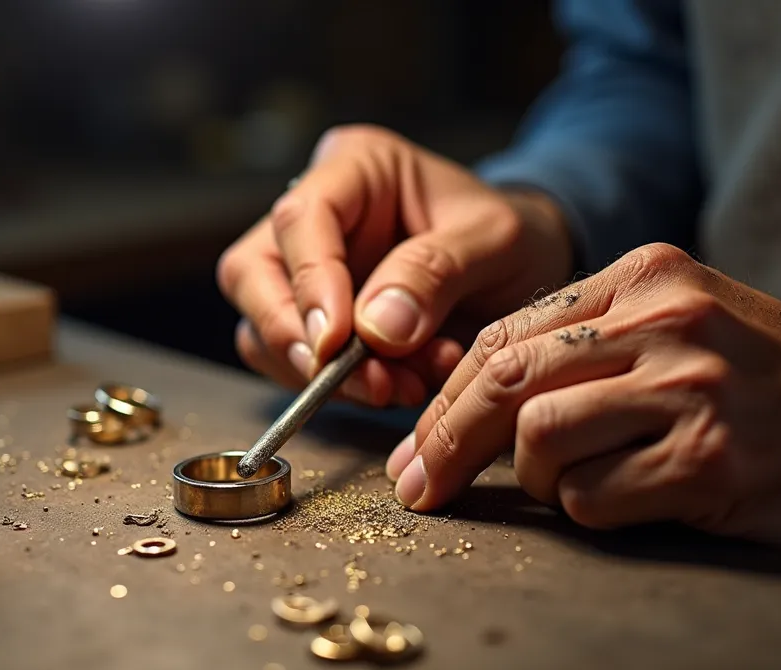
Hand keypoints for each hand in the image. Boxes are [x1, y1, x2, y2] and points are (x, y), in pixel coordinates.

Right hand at [217, 125, 573, 406]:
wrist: (528, 270)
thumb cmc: (514, 236)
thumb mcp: (497, 240)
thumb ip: (436, 273)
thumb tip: (375, 329)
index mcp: (355, 167)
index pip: (301, 217)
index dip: (310, 282)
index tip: (337, 341)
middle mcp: (316, 215)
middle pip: (252, 273)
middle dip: (297, 338)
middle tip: (363, 380)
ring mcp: (305, 271)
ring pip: (262, 329)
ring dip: (327, 375)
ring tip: (406, 385)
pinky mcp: (313, 322)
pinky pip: (296, 367)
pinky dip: (344, 390)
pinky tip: (406, 385)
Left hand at [387, 243, 780, 571]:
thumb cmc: (773, 388)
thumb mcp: (685, 325)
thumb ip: (591, 344)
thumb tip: (477, 407)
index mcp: (647, 275)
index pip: (506, 333)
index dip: (446, 397)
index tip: (416, 444)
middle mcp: (664, 318)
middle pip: (504, 379)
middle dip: (445, 442)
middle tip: (421, 486)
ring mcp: (689, 386)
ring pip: (539, 439)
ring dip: (536, 481)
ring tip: (572, 487)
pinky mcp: (708, 458)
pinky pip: (593, 496)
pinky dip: (588, 510)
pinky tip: (628, 501)